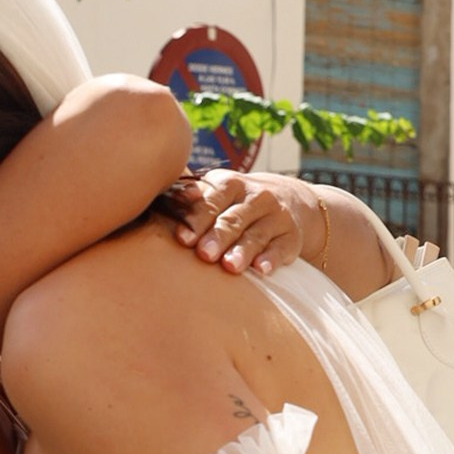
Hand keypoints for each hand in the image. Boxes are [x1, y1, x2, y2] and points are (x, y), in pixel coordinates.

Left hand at [171, 170, 304, 275]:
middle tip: (204, 254)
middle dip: (218, 236)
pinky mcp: (291, 237)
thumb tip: (162, 199)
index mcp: (231, 184)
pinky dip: (272, 259)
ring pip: (257, 235)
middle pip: (234, 218)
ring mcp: (277, 216)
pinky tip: (262, 270)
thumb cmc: (236, 202)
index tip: (183, 239)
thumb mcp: (218, 193)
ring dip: (243, 250)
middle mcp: (256, 197)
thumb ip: (192, 198)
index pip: (213, 200)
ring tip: (230, 267)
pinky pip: (281, 248)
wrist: (291, 200)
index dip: (197, 219)